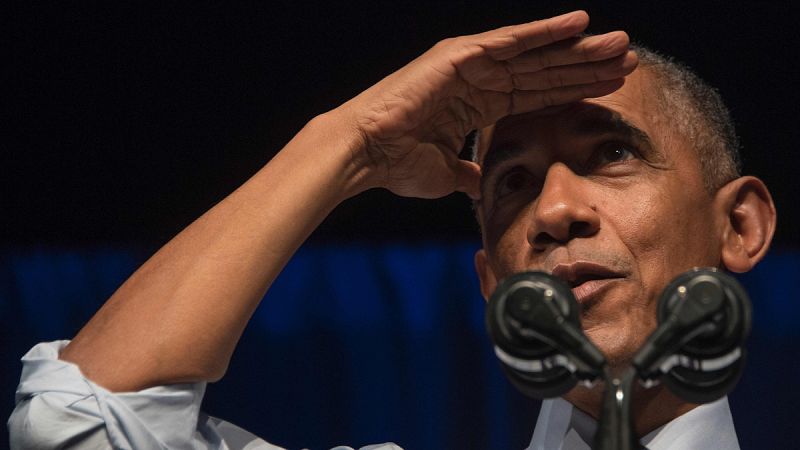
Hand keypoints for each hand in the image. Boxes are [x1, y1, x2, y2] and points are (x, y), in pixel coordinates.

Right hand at [333, 10, 636, 199]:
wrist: (367, 154)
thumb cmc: (398, 164)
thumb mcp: (446, 174)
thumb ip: (467, 173)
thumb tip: (479, 184)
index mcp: (479, 104)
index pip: (538, 95)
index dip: (574, 90)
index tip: (611, 88)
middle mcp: (480, 79)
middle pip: (545, 71)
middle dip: (586, 66)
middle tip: (627, 59)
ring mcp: (472, 64)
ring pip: (536, 54)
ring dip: (577, 47)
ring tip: (617, 42)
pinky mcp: (462, 54)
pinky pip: (512, 41)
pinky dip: (545, 31)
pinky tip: (578, 23)